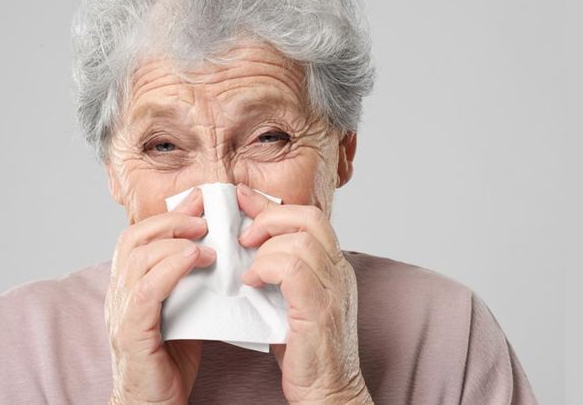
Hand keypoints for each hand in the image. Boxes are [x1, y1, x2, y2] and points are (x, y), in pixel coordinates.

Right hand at [105, 188, 216, 404]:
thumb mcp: (181, 312)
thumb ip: (189, 284)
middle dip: (171, 220)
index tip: (199, 202)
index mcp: (129, 286)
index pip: (138, 236)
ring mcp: (121, 312)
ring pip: (138, 257)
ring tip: (206, 241)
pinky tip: (194, 259)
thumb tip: (214, 253)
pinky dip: (170, 267)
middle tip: (204, 217)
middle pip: (134, 238)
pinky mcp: (131, 332)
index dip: (168, 215)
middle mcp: (118, 294)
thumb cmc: (168, 364)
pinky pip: (147, 289)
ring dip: (175, 241)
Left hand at [236, 183, 372, 403]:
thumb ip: (279, 273)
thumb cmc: (305, 353)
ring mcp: (333, 290)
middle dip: (269, 217)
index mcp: (333, 268)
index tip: (243, 197)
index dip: (273, 204)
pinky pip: (293, 269)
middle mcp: (339, 273)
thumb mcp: (290, 301)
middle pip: (309, 218)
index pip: (309, 217)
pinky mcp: (320, 311)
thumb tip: (248, 247)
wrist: (328, 394)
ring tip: (247, 268)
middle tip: (243, 237)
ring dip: (264, 247)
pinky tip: (252, 283)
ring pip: (300, 240)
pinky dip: (266, 268)